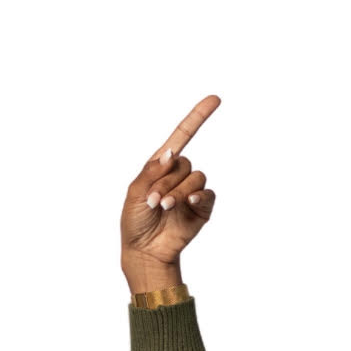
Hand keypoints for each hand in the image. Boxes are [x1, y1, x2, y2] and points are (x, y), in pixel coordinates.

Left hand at [122, 94, 219, 291]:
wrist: (144, 251)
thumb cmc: (135, 222)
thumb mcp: (135, 193)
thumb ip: (151, 171)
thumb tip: (171, 153)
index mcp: (161, 167)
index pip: (182, 136)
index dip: (198, 117)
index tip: (215, 99)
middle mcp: (179, 176)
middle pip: (184, 163)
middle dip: (167, 181)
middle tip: (154, 201)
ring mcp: (192, 192)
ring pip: (195, 178)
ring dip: (178, 192)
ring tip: (164, 207)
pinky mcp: (202, 208)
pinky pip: (207, 194)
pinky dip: (198, 195)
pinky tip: (188, 202)